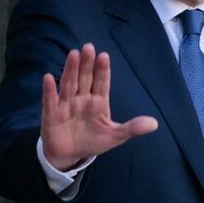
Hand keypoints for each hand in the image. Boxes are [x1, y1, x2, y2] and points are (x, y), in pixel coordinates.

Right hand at [41, 43, 157, 170]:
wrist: (70, 155)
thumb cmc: (93, 141)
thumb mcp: (115, 136)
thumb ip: (132, 128)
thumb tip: (155, 124)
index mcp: (99, 102)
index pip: (102, 83)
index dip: (102, 70)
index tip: (104, 56)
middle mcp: (82, 99)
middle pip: (85, 79)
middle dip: (87, 64)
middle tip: (89, 47)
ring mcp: (66, 105)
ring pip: (69, 84)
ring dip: (71, 70)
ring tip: (74, 54)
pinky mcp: (51, 115)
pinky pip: (50, 101)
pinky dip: (49, 90)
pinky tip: (49, 78)